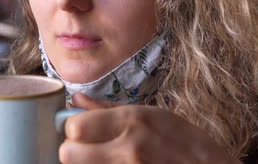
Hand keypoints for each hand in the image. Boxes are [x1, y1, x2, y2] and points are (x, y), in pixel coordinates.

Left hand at [60, 93, 240, 163]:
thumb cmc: (188, 144)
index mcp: (133, 121)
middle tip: (87, 150)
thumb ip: (109, 109)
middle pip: (69, 154)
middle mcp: (129, 148)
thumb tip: (76, 100)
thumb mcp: (154, 115)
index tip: (81, 131)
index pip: (74, 127)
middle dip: (73, 151)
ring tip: (105, 159)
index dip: (73, 130)